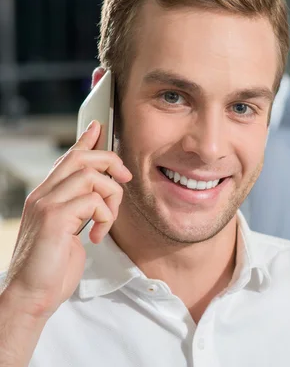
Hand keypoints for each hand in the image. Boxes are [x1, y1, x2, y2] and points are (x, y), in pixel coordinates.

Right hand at [2, 121, 131, 320]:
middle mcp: (43, 195)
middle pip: (81, 158)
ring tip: (106, 222)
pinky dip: (105, 217)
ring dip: (111, 198)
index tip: (99, 127)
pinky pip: (93, 201)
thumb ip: (80, 210)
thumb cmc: (52, 267)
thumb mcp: (69, 231)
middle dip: (111, 163)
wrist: (32, 295)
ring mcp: (47, 204)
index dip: (86, 140)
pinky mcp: (54, 218)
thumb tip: (99, 198)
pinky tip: (97, 235)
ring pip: (91, 176)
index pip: (67, 158)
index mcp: (46, 196)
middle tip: (125, 180)